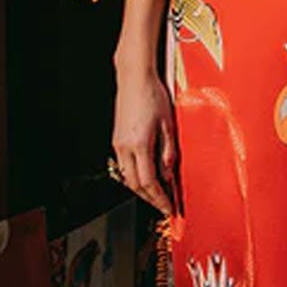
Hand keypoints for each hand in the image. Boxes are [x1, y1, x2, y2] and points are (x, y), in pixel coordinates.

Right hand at [111, 65, 176, 214]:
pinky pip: (126, 165)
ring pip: (128, 177)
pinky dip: (136, 176)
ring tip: (158, 195)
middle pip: (135, 184)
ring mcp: (118, 144)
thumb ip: (169, 151)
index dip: (159, 199)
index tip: (168, 208)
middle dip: (150, 198)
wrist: (134, 78)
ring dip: (142, 189)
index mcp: (139, 145)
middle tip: (164, 206)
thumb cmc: (153, 95)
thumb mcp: (168, 124)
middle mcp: (125, 147)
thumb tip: (169, 173)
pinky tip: (147, 176)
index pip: (149, 182)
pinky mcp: (117, 139)